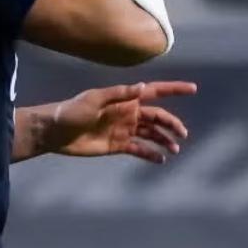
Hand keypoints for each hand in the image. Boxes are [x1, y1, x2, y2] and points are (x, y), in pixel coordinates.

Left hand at [47, 81, 193, 162]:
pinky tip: (161, 160)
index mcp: (124, 99)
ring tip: (175, 150)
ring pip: (151, 134)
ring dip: (164, 140)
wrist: (55, 132)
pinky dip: (151, 154)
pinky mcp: (117, 145)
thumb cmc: (72, 112)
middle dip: (172, 124)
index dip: (174, 89)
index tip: (193, 89)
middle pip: (157, 117)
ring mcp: (124, 130)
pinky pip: (139, 149)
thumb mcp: (94, 100)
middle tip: (182, 135)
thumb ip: (119, 94)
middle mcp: (128, 113)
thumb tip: (143, 87)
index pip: (154, 92)